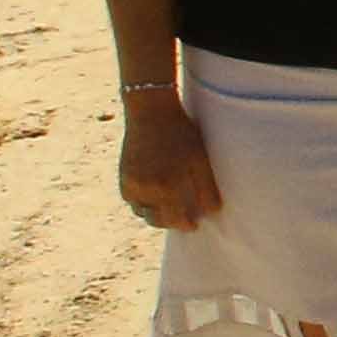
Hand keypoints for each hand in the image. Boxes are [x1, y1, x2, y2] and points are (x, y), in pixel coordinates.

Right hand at [116, 93, 221, 231]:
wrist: (151, 112)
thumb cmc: (181, 133)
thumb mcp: (200, 159)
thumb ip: (206, 188)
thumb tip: (212, 212)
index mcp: (168, 187)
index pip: (177, 220)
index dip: (187, 224)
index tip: (194, 224)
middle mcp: (147, 190)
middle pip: (159, 220)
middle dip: (171, 222)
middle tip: (183, 219)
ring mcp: (133, 185)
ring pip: (144, 212)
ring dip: (156, 214)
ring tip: (169, 207)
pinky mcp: (124, 179)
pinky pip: (133, 200)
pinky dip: (142, 202)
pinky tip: (154, 196)